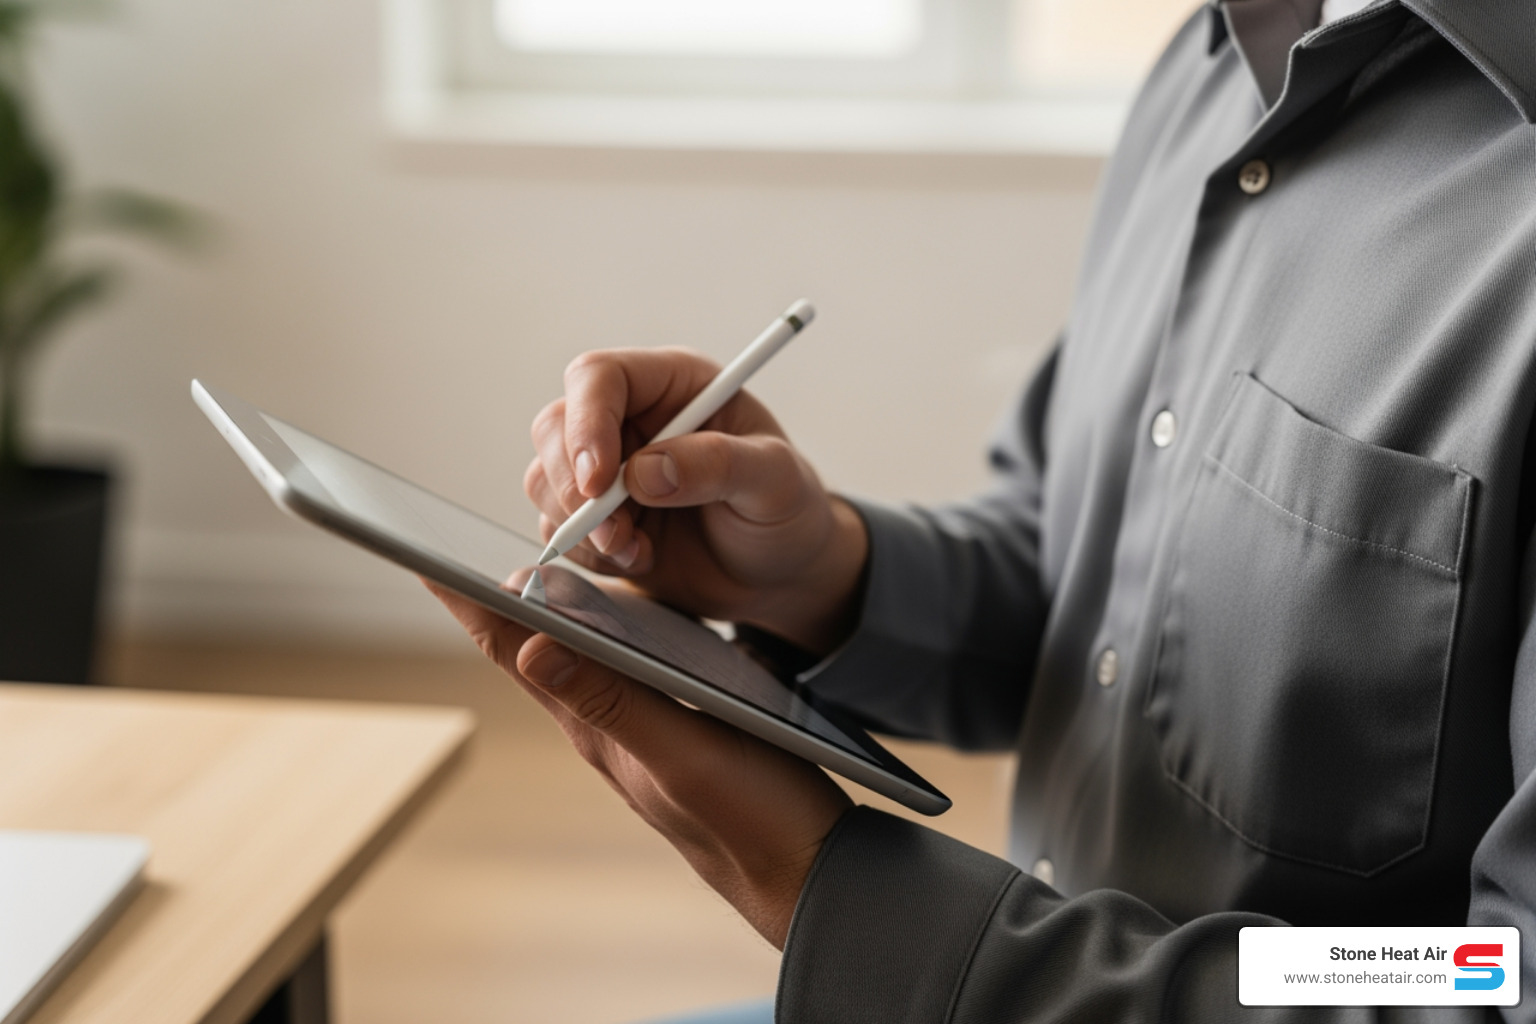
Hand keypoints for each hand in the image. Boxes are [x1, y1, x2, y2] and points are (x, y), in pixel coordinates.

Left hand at [427, 579, 853, 947]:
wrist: (804, 874)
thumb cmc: (751, 820)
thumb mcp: (683, 754)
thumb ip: (615, 704)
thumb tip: (533, 649)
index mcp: (599, 727)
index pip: (517, 651)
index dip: (469, 604)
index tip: (422, 554)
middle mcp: (605, 727)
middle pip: (531, 650)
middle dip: (489, 600)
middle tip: (444, 549)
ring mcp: (636, 730)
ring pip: (573, 658)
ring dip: (537, 614)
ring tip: (505, 571)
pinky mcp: (671, 729)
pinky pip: (617, 670)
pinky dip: (597, 630)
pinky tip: (602, 617)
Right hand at [527, 347, 867, 654]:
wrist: (780, 574)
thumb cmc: (786, 511)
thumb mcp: (775, 480)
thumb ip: (719, 464)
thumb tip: (645, 472)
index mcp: (674, 385)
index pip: (599, 377)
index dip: (587, 423)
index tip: (601, 483)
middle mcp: (632, 419)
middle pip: (555, 427)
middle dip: (573, 486)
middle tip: (615, 533)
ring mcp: (608, 468)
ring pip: (545, 480)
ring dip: (582, 527)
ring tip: (640, 550)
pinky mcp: (596, 516)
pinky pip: (558, 527)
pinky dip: (589, 553)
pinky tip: (641, 559)